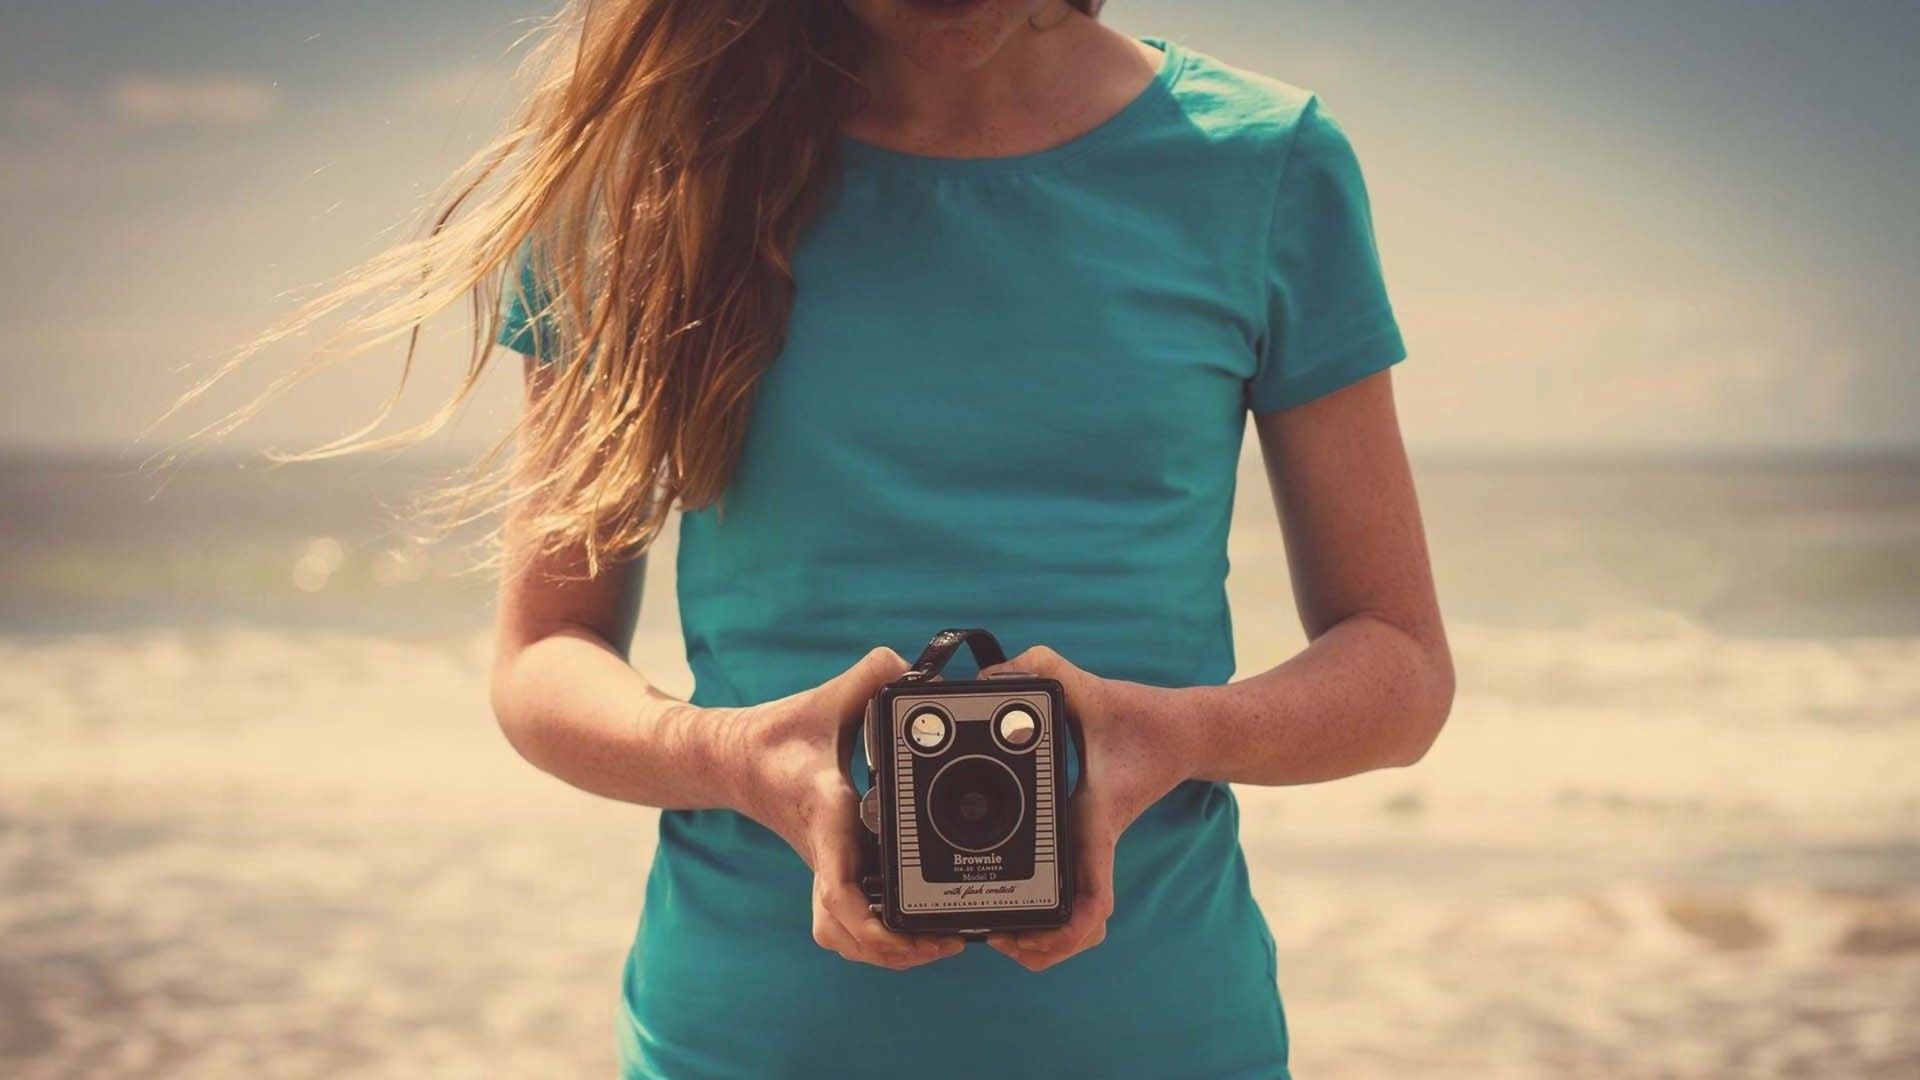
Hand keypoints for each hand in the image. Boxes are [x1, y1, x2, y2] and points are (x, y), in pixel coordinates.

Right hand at [728, 647, 967, 970]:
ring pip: (843, 938)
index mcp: (825, 815)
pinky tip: (915, 933)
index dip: (868, 915)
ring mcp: (824, 869)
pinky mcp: (829, 873)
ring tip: (937, 944)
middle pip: (844, 930)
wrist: (736, 760)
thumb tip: (916, 670)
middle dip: (893, 948)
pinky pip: (846, 926)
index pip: (836, 879)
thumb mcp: (827, 698)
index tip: (910, 926)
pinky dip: (875, 940)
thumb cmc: (782, 733)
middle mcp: (823, 853)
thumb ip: (873, 675)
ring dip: (885, 953)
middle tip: (946, 941)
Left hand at [979, 645, 1193, 971]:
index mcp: (1095, 826)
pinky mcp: (1088, 841)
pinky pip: (1076, 897)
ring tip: (1001, 932)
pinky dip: (1054, 917)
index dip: (1060, 933)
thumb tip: (993, 675)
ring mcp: (1094, 850)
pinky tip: (1015, 905)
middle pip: (1081, 931)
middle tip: (990, 934)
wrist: (1182, 731)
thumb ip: (1044, 670)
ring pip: (1081, 924)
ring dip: (1045, 941)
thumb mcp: (1091, 690)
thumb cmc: (1142, 720)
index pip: (1091, 900)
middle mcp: (1095, 846)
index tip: (1016, 935)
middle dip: (1036, 946)